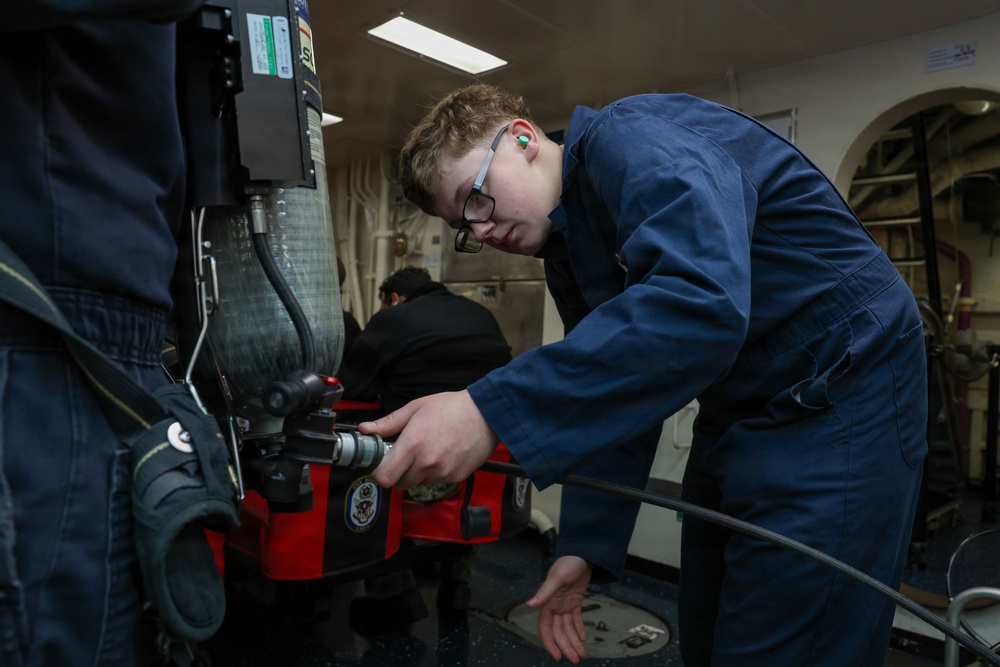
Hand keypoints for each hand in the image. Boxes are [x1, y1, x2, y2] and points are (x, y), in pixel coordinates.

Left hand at [360, 390, 499, 488]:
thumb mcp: (415, 408)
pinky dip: (435, 472)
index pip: (385, 477)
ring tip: (428, 450)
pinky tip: (442, 455)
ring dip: (417, 472)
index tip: (382, 464)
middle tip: (406, 455)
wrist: (486, 414)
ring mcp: (443, 472)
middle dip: (399, 472)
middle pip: (400, 483)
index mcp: (413, 444)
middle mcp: (427, 463)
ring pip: (418, 483)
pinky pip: (436, 481)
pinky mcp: (456, 477)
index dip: (380, 472)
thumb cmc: (452, 408)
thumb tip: (366, 429)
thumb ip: (388, 423)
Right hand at [527, 556, 591, 663]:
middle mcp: (555, 605)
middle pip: (558, 631)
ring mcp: (565, 604)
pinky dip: (579, 628)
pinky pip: (576, 618)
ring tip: (581, 653)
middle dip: (566, 646)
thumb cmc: (568, 563)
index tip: (557, 656)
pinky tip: (583, 637)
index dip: (550, 642)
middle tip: (575, 659)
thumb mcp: (557, 578)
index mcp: (548, 602)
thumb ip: (544, 592)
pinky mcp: (575, 601)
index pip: (545, 627)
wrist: (583, 553)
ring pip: (568, 628)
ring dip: (573, 640)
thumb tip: (530, 605)